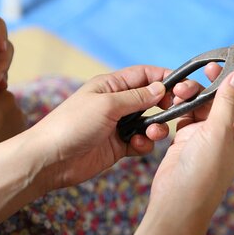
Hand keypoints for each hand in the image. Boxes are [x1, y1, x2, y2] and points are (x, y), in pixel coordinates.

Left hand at [31, 65, 203, 189]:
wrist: (50, 159)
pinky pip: (141, 142)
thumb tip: (161, 87)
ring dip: (156, 127)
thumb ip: (136, 97)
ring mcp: (118, 125)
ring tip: (152, 134)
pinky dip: (144, 144)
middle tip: (175, 111)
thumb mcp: (107, 105)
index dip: (164, 78)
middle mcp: (117, 103)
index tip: (183, 87)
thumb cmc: (72, 124)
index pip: (144, 75)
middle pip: (151, 98)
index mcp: (111, 85)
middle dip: (165, 104)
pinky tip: (138, 146)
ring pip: (149, 122)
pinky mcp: (118, 146)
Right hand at [149, 68, 233, 215]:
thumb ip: (228, 101)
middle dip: (221, 84)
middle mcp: (229, 134)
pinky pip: (188, 113)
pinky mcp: (188, 138)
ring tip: (185, 90)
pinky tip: (176, 101)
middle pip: (231, 101)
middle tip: (210, 68)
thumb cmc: (205, 173)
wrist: (177, 199)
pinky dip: (183, 105)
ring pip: (206, 105)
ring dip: (197, 94)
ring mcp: (208, 136)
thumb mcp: (219, 132)